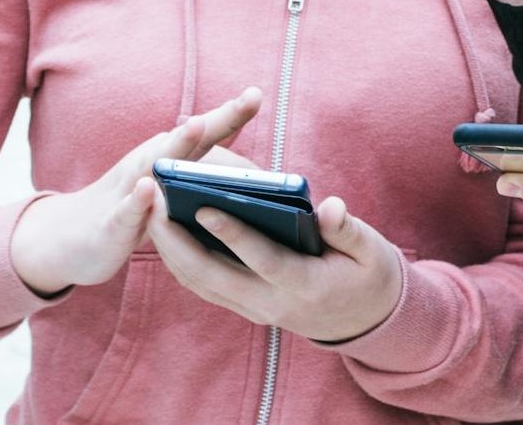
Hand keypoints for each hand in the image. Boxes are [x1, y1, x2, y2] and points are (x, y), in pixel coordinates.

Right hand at [9, 87, 261, 295]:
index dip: (233, 114)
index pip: (208, 134)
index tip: (257, 93)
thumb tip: (254, 174)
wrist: (71, 239)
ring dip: (176, 146)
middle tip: (249, 98)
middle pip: (189, 139)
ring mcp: (130, 190)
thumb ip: (206, 174)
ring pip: (155, 165)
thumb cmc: (135, 208)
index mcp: (170, 157)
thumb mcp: (172, 187)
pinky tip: (149, 188)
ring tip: (197, 124)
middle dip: (218, 119)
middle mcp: (151, 164)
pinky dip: (137, 200)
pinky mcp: (113, 222)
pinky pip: (126, 211)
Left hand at [145, 193, 403, 341]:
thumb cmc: (368, 273)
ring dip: (171, 251)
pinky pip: (205, 286)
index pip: (263, 259)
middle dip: (179, 242)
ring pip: (201, 284)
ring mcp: (256, 309)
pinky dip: (181, 261)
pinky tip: (168, 232)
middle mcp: (274, 304)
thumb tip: (330, 206)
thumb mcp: (370, 249)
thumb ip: (346, 229)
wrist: (366, 319)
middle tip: (156, 203)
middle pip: (214, 276)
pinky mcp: (246, 307)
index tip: (205, 206)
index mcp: (307, 285)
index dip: (234, 234)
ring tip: (152, 211)